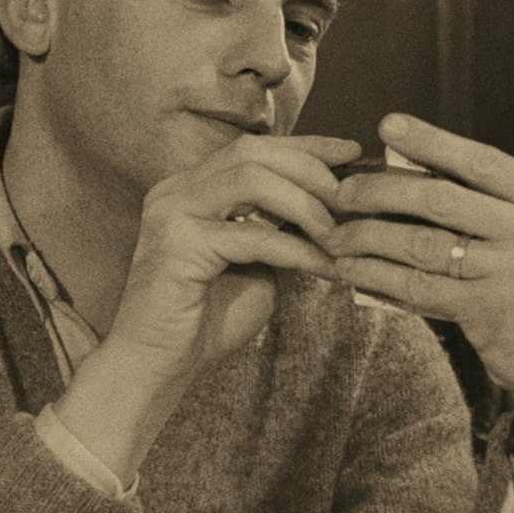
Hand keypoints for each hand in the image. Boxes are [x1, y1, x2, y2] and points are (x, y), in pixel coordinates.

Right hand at [54, 133, 359, 481]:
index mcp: (193, 186)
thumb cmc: (209, 317)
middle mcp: (177, 189)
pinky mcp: (177, 246)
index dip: (307, 146)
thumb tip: (337, 206)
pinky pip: (251, 235)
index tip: (352, 152)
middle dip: (310, 169)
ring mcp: (172, 213)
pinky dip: (295, 249)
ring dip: (304, 204)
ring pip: (251, 180)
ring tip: (337, 234)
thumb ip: (285, 227)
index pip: (255, 147)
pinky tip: (323, 267)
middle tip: (349, 197)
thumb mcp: (260, 260)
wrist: (161, 366)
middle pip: (253, 152)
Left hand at [325, 113, 513, 433]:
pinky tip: (353, 271)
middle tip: (344, 189)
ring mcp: (506, 271)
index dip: (433, 142)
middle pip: (441, 199)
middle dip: (383, 189)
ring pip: (421, 242)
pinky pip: (418, 286)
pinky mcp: (482, 310)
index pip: (483, 163)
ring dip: (370, 235)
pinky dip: (379, 276)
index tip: (390, 127)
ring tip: (337, 233)